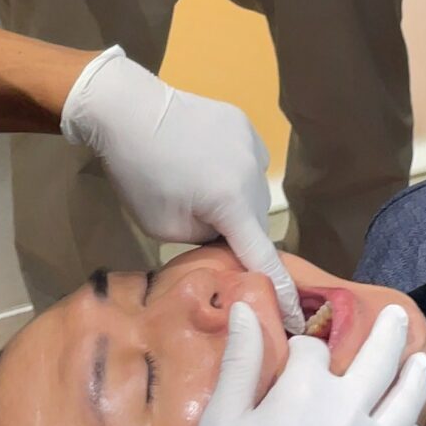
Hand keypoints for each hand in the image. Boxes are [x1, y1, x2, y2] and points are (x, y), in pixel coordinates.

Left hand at [60, 49, 301, 329]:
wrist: (127, 110)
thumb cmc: (139, 173)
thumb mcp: (165, 226)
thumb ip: (204, 240)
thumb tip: (225, 235)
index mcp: (231, 202)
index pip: (262, 255)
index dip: (280, 287)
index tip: (298, 315)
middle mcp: (252, 171)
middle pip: (255, 218)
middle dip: (237, 231)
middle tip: (203, 227)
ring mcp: (251, 141)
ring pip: (253, 188)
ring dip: (237, 200)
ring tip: (198, 187)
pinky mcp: (242, 122)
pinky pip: (248, 160)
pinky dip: (234, 170)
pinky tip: (204, 161)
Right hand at [182, 302, 425, 425]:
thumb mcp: (222, 416)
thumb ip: (241, 359)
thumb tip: (247, 306)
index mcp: (306, 388)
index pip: (313, 350)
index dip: (303, 350)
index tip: (296, 357)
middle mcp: (347, 411)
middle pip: (378, 360)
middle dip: (388, 332)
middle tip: (399, 316)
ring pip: (406, 402)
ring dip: (416, 375)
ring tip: (420, 360)